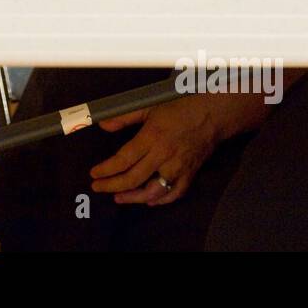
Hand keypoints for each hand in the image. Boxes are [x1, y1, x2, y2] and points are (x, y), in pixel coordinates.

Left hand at [91, 93, 222, 205]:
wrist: (213, 113)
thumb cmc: (179, 107)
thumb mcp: (149, 106)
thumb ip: (124, 117)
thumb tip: (103, 125)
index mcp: (152, 137)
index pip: (124, 159)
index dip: (107, 169)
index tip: (94, 174)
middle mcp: (163, 155)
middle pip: (134, 178)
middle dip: (112, 186)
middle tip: (98, 188)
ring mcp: (178, 167)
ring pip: (153, 191)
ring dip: (134, 197)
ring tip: (118, 198)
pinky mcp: (190, 174)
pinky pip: (175, 193)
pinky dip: (161, 201)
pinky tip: (149, 201)